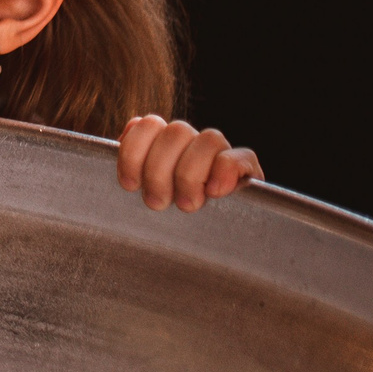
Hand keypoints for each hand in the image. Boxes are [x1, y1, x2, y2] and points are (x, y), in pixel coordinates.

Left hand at [116, 115, 262, 212]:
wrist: (204, 247)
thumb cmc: (161, 223)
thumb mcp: (139, 196)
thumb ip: (130, 166)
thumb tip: (126, 133)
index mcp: (162, 142)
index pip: (148, 124)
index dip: (134, 151)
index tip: (130, 184)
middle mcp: (191, 142)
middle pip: (176, 132)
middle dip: (160, 171)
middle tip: (157, 203)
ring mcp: (220, 153)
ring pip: (210, 138)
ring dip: (191, 174)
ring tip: (185, 204)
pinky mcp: (247, 170)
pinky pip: (242, 155)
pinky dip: (225, 171)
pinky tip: (215, 192)